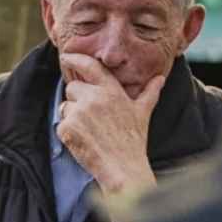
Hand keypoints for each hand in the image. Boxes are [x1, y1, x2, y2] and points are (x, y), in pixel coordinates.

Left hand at [56, 53, 163, 196]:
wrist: (122, 166)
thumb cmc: (133, 140)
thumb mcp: (143, 113)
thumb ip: (149, 93)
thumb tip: (160, 78)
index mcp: (111, 91)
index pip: (90, 67)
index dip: (76, 59)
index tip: (66, 55)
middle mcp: (93, 98)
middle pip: (73, 87)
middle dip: (77, 98)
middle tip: (91, 116)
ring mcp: (79, 112)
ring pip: (65, 106)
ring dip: (72, 116)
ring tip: (90, 130)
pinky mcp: (67, 128)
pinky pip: (61, 123)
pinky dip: (68, 132)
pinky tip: (83, 140)